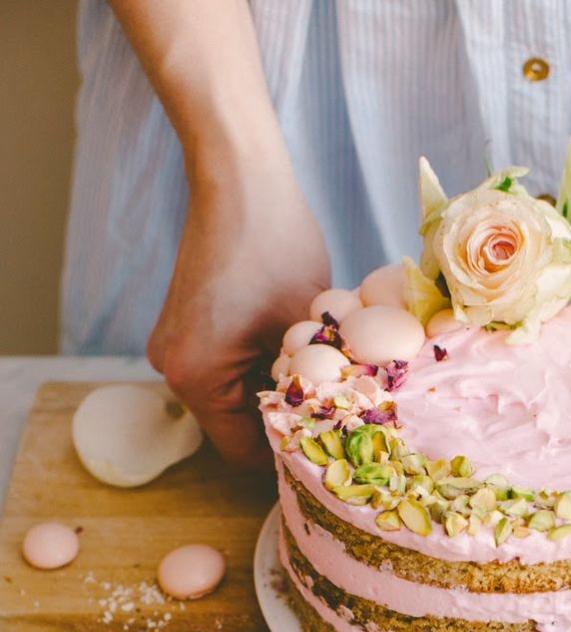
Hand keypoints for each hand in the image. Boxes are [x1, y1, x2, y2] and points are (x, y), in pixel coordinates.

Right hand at [148, 161, 329, 468]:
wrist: (238, 178)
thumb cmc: (274, 244)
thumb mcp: (308, 327)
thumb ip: (315, 385)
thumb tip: (337, 428)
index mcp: (195, 379)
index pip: (244, 452)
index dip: (289, 454)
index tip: (330, 451)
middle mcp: (172, 369)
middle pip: (236, 424)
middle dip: (283, 418)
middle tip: (336, 417)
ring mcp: (173, 345)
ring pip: (233, 395)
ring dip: (273, 389)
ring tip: (319, 374)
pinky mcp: (184, 325)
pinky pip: (224, 366)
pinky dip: (257, 364)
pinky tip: (293, 346)